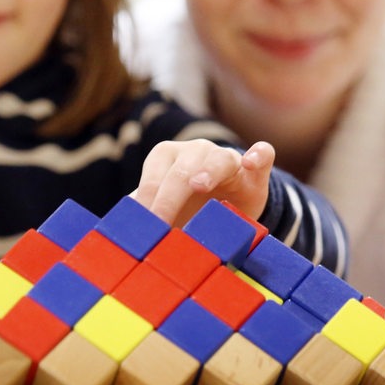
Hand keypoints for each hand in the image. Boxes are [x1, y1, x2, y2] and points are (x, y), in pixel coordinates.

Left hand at [134, 140, 273, 225]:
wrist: (229, 206)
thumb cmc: (190, 208)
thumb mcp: (166, 210)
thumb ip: (146, 214)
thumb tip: (122, 233)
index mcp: (168, 157)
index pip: (155, 175)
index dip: (146, 200)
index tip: (141, 228)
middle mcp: (196, 151)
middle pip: (181, 170)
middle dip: (168, 197)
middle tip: (160, 223)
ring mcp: (227, 158)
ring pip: (218, 159)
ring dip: (207, 170)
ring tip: (197, 185)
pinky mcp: (256, 170)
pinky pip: (262, 155)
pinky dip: (258, 154)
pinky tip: (251, 161)